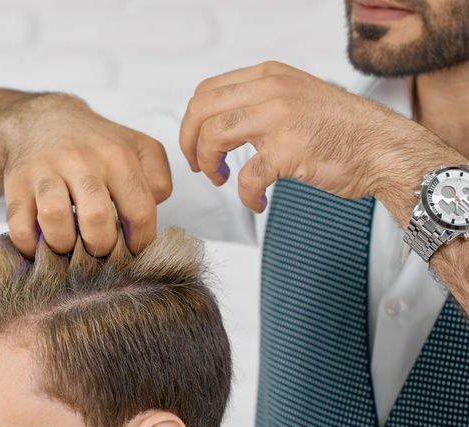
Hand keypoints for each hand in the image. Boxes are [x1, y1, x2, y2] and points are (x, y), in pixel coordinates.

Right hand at [1, 94, 171, 257]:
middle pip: (96, 219)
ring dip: (64, 245)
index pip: (139, 212)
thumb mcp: (138, 147)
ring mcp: (44, 172)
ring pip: (55, 219)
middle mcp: (81, 161)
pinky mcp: (16, 184)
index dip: (139, 242)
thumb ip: (157, 178)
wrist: (41, 120)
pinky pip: (19, 227)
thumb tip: (150, 214)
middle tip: (98, 249)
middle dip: (101, 247)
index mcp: (117, 156)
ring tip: (68, 245)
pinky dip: (30, 246)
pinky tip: (41, 244)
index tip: (130, 249)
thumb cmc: (96, 145)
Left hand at [178, 60, 435, 211]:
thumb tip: (218, 120)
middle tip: (199, 166)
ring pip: (214, 137)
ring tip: (223, 180)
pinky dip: (245, 195)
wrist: (386, 149)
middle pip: (201, 111)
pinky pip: (246, 177)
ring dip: (210, 165)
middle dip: (190, 143)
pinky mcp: (289, 150)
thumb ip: (259, 101)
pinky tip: (257, 201)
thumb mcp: (295, 96)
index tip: (195, 144)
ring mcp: (280, 118)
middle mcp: (271, 89)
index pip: (207, 91)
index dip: (191, 122)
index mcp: (269, 75)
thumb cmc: (343, 131)